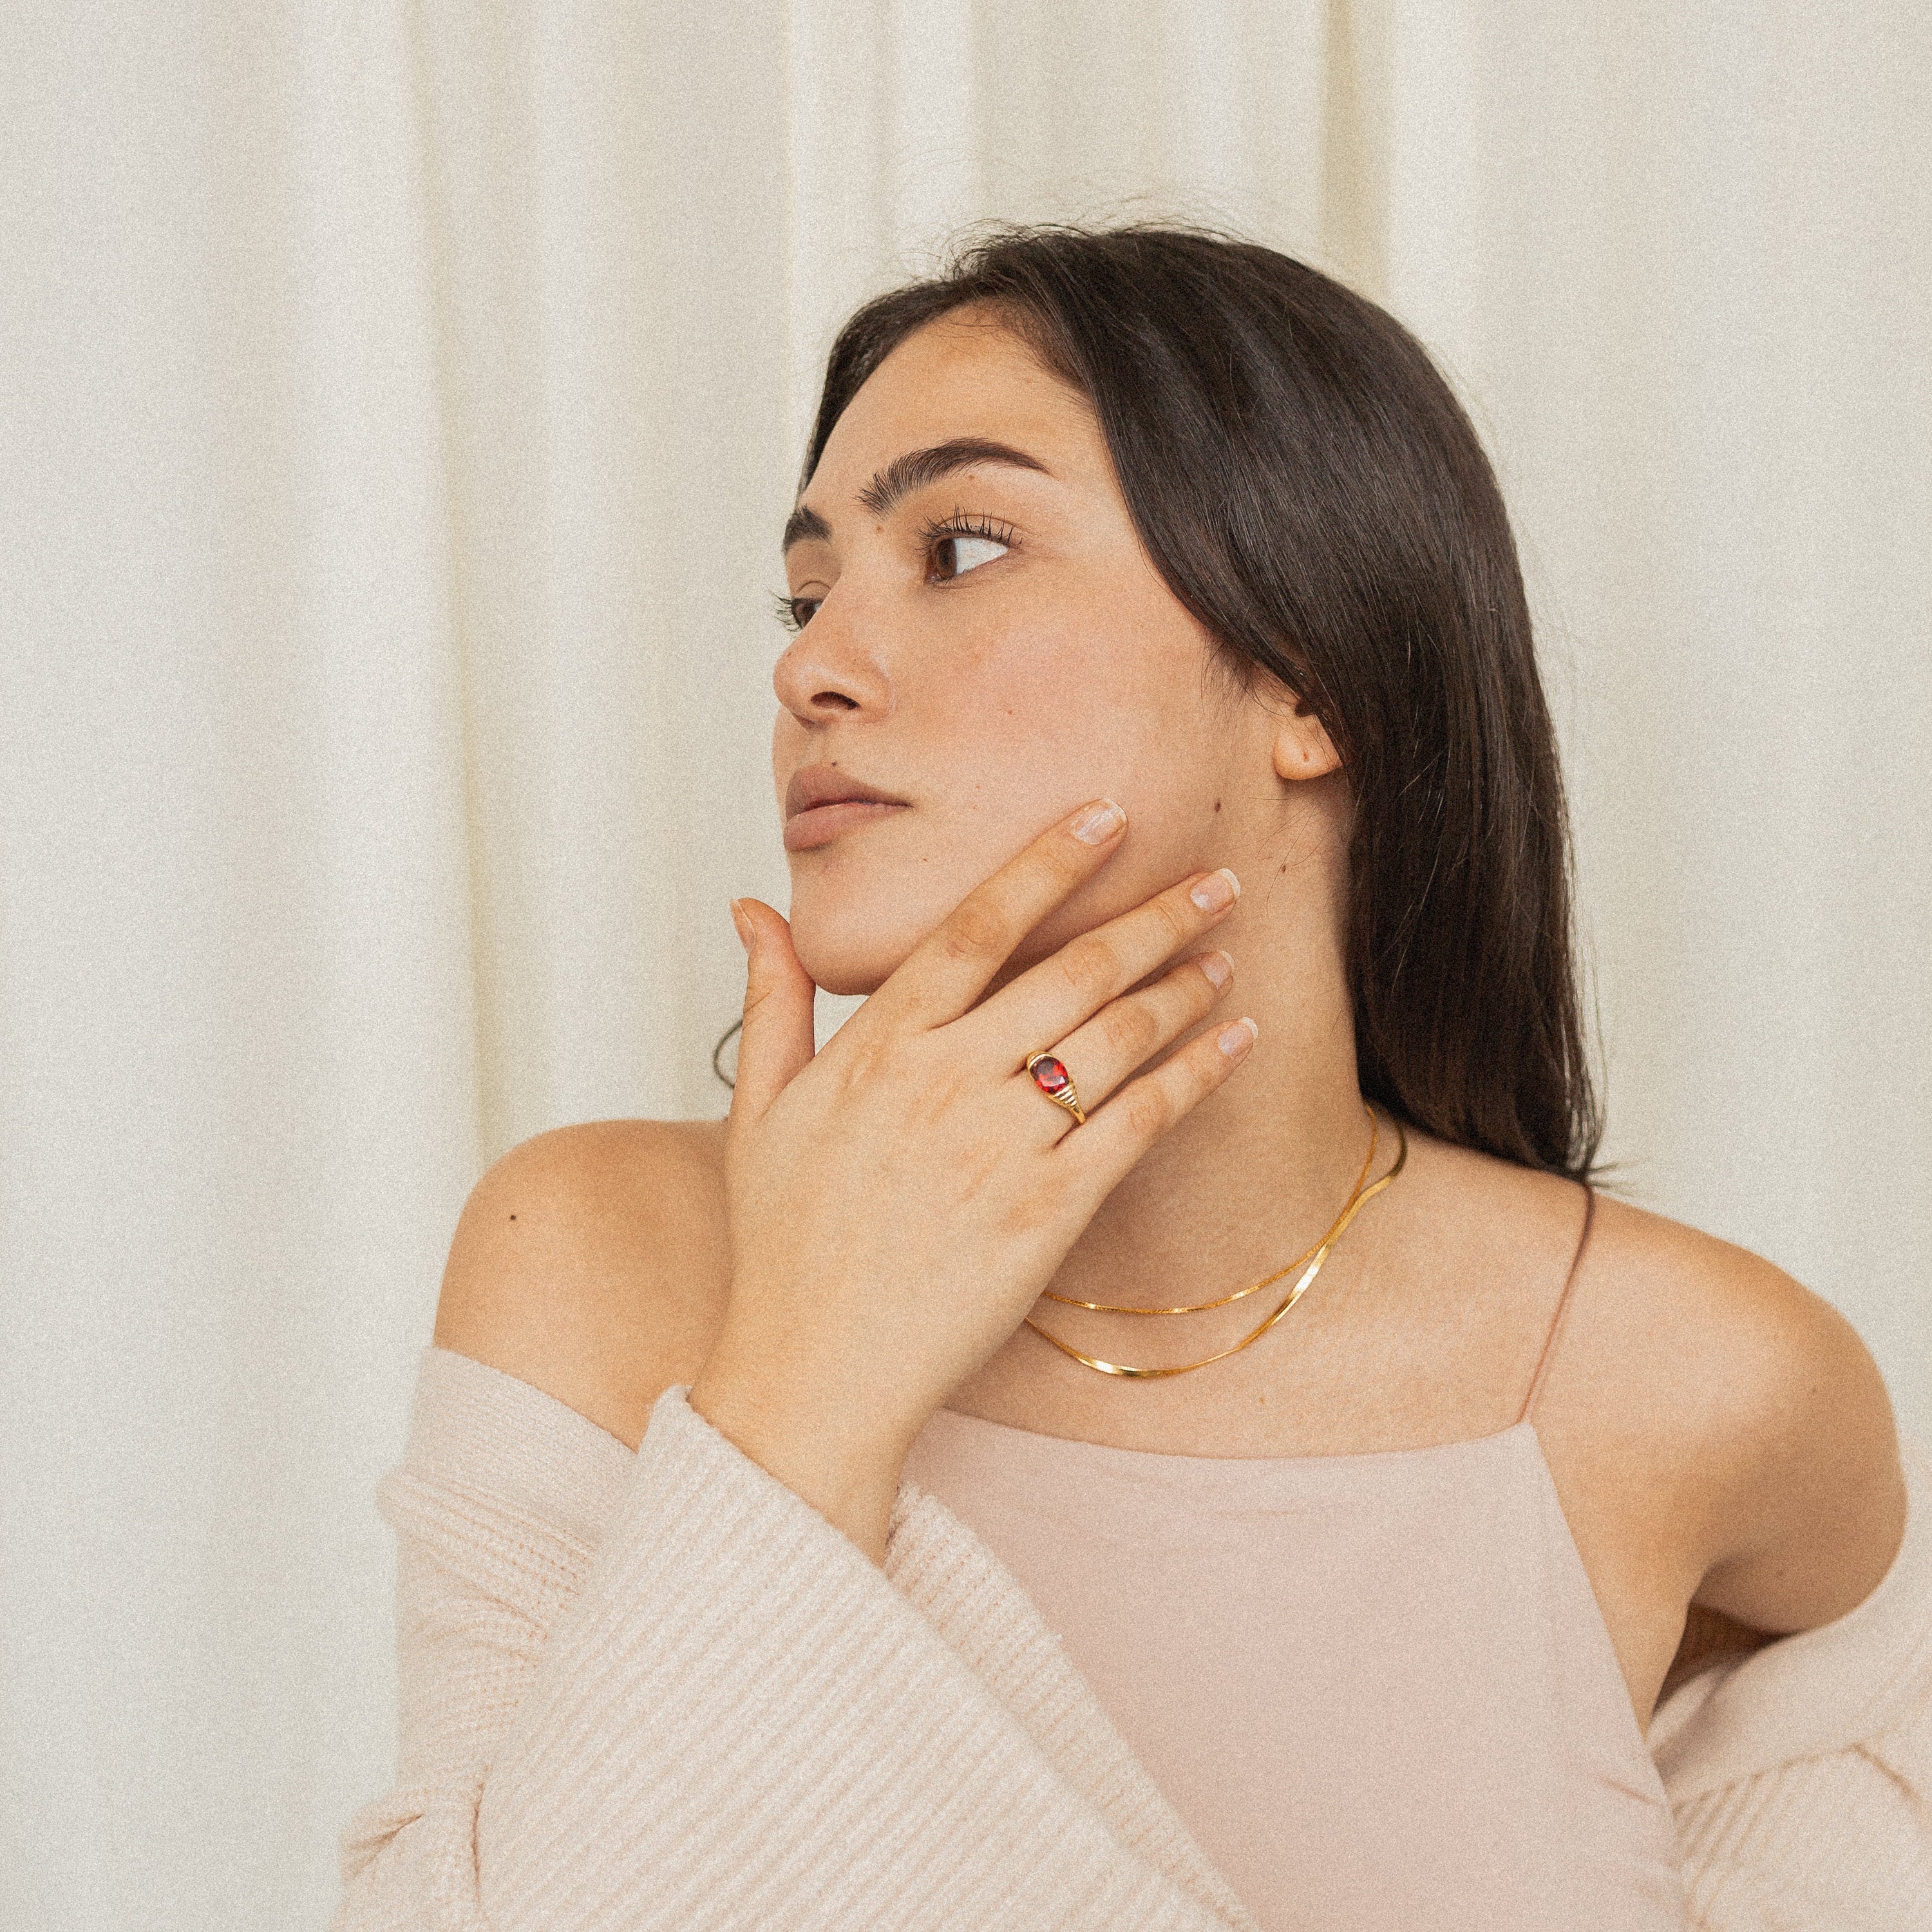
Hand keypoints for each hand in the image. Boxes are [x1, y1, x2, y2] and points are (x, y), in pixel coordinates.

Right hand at [686, 799, 1252, 1560]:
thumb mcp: (757, 1112)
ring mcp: (999, 1147)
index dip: (1049, 861)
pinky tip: (1235, 1041)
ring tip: (1225, 952)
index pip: (977, 925)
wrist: (811, 1375)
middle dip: (1155, 914)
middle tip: (1218, 877)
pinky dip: (1196, 1073)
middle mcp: (944, 1082)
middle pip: (1071, 970)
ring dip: (1184, 985)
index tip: (1108, 816)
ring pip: (1116, 1037)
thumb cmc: (782, 1243)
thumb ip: (769, 1000)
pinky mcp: (1047, 1212)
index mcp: (877, 1047)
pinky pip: (1139, 1121)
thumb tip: (750, 907)